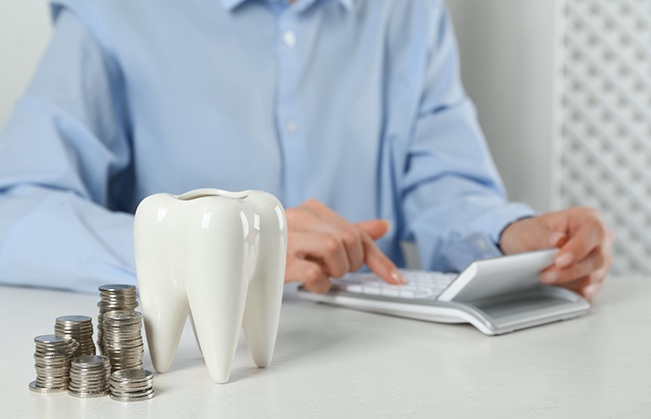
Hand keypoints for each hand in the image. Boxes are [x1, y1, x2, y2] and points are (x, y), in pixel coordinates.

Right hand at [284, 199, 404, 292]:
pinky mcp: (278, 260)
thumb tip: (383, 226)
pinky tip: (313, 283)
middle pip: (349, 239)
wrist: (239, 254)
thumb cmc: (281, 246)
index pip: (357, 232)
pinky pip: (314, 273)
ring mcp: (287, 238)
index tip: (395, 279)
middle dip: (351, 263)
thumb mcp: (318, 235)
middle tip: (337, 271)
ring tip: (322, 273)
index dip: (379, 260)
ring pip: (335, 248)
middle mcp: (300, 217)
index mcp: (313, 209)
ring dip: (335, 270)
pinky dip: (321, 284)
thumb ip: (351, 231)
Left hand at [499, 207, 613, 300]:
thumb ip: (543, 236)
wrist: (527, 248)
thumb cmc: (532, 234)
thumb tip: (558, 240)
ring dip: (567, 281)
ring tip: (544, 277)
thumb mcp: (530, 231)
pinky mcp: (595, 281)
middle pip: (597, 259)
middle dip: (569, 271)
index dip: (578, 248)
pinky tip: (554, 285)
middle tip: (545, 275)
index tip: (559, 260)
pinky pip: (588, 291)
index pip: (594, 232)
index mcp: (588, 218)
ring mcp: (600, 261)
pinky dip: (570, 291)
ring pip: (593, 277)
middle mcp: (600, 240)